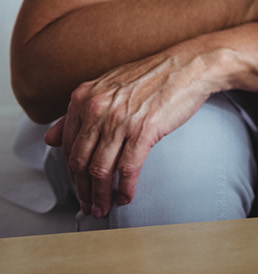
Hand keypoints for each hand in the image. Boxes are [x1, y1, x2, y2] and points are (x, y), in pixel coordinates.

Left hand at [43, 44, 224, 218]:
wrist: (190, 66)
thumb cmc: (153, 76)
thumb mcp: (108, 86)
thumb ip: (78, 112)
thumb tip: (50, 138)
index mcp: (84, 98)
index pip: (68, 146)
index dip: (72, 172)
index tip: (79, 185)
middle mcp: (97, 108)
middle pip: (80, 162)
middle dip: (82, 190)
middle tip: (88, 205)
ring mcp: (120, 120)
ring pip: (100, 170)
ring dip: (100, 195)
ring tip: (103, 208)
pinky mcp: (144, 130)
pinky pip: (128, 168)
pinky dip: (125, 187)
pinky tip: (126, 196)